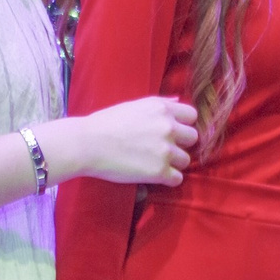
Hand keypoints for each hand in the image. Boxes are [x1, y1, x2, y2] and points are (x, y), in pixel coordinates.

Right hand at [79, 97, 196, 186]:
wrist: (86, 144)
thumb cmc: (105, 123)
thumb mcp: (134, 105)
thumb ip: (160, 104)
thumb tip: (177, 101)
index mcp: (162, 109)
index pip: (191, 116)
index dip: (183, 125)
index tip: (172, 133)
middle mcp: (168, 127)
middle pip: (192, 138)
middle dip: (180, 144)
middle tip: (162, 149)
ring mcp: (165, 150)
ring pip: (186, 160)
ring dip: (174, 163)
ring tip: (153, 163)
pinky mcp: (159, 171)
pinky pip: (177, 178)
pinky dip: (168, 179)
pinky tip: (153, 175)